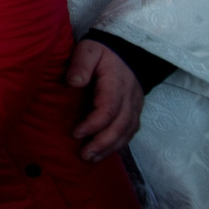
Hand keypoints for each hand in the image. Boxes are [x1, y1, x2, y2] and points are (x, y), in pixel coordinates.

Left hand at [66, 38, 144, 159]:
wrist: (126, 52)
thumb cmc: (102, 53)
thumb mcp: (88, 50)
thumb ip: (80, 64)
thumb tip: (73, 83)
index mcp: (117, 82)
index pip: (109, 108)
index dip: (93, 124)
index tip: (76, 133)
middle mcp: (130, 97)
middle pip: (120, 125)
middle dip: (102, 143)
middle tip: (84, 155)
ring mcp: (135, 106)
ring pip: (127, 132)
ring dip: (110, 148)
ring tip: (91, 158)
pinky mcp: (135, 111)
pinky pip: (130, 131)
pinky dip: (118, 144)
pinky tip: (104, 152)